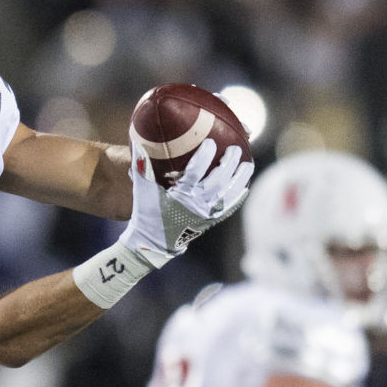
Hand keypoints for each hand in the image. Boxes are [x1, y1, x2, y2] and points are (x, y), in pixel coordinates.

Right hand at [118, 136, 252, 265]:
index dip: (204, 156)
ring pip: (228, 195)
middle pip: (218, 182)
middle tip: (235, 149)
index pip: (195, 172)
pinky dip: (237, 197)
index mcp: (179, 196)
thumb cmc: (147, 213)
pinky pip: (228, 208)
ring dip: (239, 179)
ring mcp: (205, 215)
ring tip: (248, 164)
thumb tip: (138, 142)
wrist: (154, 243)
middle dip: (229, 164)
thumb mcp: (143, 191)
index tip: (210, 142)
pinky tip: (244, 187)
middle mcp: (195, 205)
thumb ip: (141, 167)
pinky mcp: (210, 222)